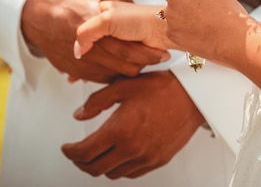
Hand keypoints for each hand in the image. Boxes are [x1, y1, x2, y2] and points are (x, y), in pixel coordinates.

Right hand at [21, 0, 167, 82]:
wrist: (35, 15)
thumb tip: (138, 8)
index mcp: (92, 24)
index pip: (127, 48)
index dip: (148, 52)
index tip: (162, 51)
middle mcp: (86, 47)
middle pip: (125, 65)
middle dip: (145, 63)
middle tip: (158, 56)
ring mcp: (80, 62)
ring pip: (116, 75)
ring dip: (131, 69)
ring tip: (141, 58)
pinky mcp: (75, 70)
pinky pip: (103, 79)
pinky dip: (115, 73)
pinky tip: (122, 63)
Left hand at [61, 71, 204, 178]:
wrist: (193, 95)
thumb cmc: (162, 87)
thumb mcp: (123, 86)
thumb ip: (97, 102)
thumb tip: (79, 115)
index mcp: (120, 129)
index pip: (85, 152)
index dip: (70, 152)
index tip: (66, 147)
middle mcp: (132, 148)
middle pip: (95, 168)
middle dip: (80, 162)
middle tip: (76, 153)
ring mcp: (146, 158)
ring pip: (113, 174)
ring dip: (100, 165)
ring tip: (97, 153)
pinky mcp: (158, 161)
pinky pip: (132, 173)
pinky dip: (119, 167)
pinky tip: (118, 154)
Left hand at [158, 0, 248, 63]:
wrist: (233, 39)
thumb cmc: (229, 12)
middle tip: (198, 2)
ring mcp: (170, 14)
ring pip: (170, 9)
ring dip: (180, 11)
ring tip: (201, 19)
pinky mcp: (170, 31)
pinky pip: (173, 26)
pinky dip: (182, 28)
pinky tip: (198, 30)